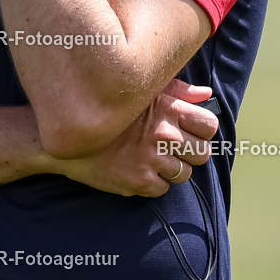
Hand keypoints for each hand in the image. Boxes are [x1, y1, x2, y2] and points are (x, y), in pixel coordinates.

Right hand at [55, 79, 218, 197]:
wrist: (70, 135)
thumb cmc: (107, 108)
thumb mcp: (142, 91)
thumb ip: (178, 91)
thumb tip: (207, 95)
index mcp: (166, 109)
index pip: (208, 125)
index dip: (202, 129)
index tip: (191, 131)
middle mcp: (162, 134)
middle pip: (202, 153)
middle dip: (190, 151)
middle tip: (172, 147)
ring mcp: (151, 159)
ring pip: (184, 173)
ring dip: (172, 168)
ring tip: (152, 158)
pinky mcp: (139, 181)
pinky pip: (163, 189)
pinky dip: (153, 182)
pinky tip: (137, 168)